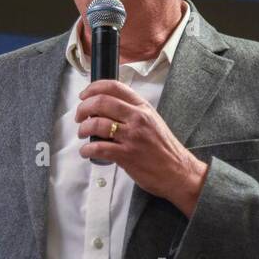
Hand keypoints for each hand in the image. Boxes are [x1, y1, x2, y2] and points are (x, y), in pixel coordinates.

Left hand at [75, 79, 208, 216]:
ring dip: (83, 128)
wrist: (179, 171)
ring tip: (83, 134)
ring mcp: (132, 136)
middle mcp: (138, 118)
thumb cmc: (164, 148)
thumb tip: (106, 107)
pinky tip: (86, 151)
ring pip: (97, 124)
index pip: (114, 87)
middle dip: (83, 108)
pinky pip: (99, 148)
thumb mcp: (152, 120)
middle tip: (79, 116)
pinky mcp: (127, 155)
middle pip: (101, 102)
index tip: (84, 95)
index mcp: (143, 107)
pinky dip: (87, 149)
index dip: (93, 88)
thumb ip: (132, 111)